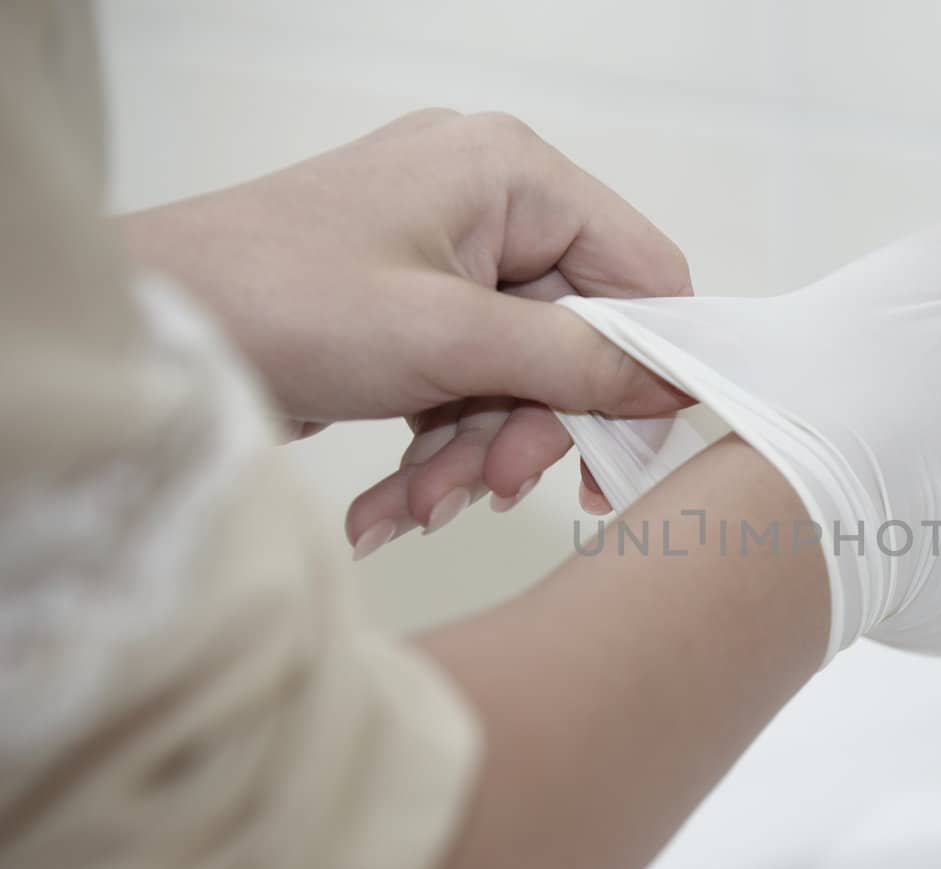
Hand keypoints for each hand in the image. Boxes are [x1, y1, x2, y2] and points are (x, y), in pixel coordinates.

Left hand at [119, 109, 688, 553]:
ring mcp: (445, 260)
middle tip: (496, 487)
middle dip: (531, 426)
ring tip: (416, 507)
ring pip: (518, 378)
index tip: (624, 449)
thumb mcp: (448, 339)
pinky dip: (437, 449)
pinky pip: (464, 386)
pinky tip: (392, 504)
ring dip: (474, 454)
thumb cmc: (281, 301)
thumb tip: (676, 385)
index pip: (639, 269)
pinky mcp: (409, 311)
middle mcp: (488, 205)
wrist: (150, 335)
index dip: (643, 363)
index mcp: (512, 174)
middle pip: (574, 337)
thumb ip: (576, 362)